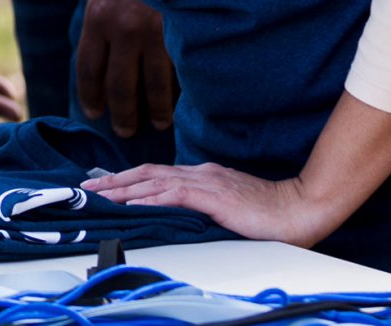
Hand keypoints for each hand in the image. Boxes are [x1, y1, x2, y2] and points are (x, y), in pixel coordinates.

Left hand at [75, 0, 175, 136]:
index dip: (91, 96)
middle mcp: (123, 31)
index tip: (95, 113)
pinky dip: (179, 89)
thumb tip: (100, 55)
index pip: (89, 70)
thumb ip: (100, 22)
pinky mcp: (181, 31)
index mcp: (97, 19)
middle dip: (122, 113)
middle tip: (125, 131)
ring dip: (155, 109)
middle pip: (119, 86)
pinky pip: (178, 69)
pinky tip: (183, 101)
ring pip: (153, 84)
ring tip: (158, 124)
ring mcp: (155, 32)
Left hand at [83, 162, 340, 247]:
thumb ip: (206, 208)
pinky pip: (174, 194)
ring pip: (155, 181)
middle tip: (90, 188)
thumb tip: (181, 217)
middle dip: (116, 180)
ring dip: (125, 188)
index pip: (158, 174)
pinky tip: (133, 203)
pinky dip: (150, 198)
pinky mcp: (214, 196)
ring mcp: (207, 182)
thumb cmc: (271, 213)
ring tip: (101, 195)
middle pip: (148, 173)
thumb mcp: (229, 208)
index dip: (129, 179)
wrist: (300, 208)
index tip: (106, 185)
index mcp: (204, 175)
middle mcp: (201, 174)